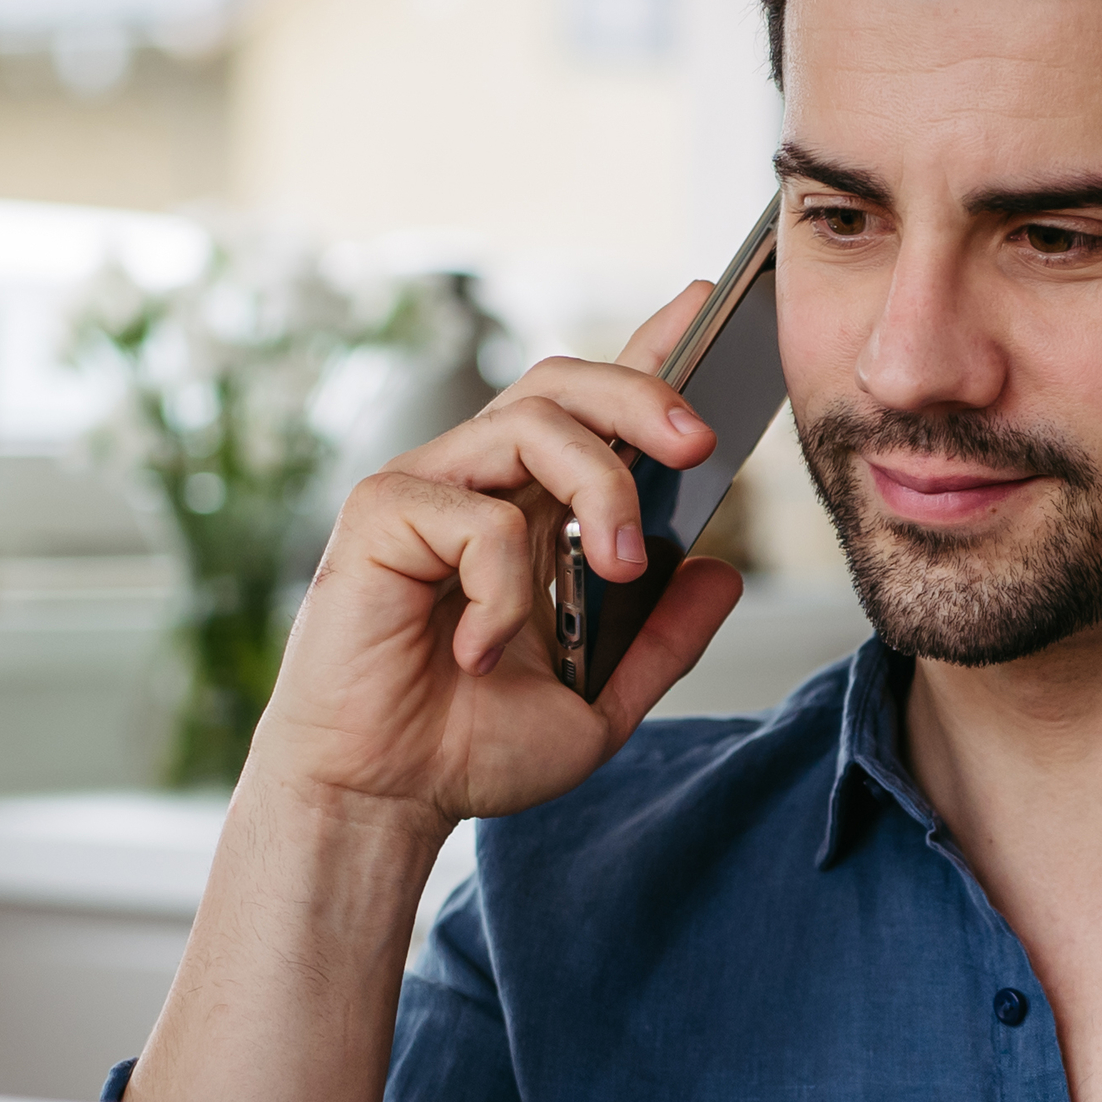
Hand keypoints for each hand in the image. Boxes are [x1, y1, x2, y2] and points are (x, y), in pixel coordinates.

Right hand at [244, 284, 746, 834]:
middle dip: (641, 396)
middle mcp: (478, 484)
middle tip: (699, 445)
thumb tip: (721, 572)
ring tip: (616, 568)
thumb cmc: (466, 747)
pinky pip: (476, 516)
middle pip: (563, 383)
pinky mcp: (380, 514)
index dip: (647, 348)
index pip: (593, 407)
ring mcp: (426, 491)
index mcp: (532, 511)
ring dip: (596, 487)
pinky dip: (501, 587)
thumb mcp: (599, 701)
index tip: (706, 303)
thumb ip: (660, 640)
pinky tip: (477, 649)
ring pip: (527, 422)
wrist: (382, 798)